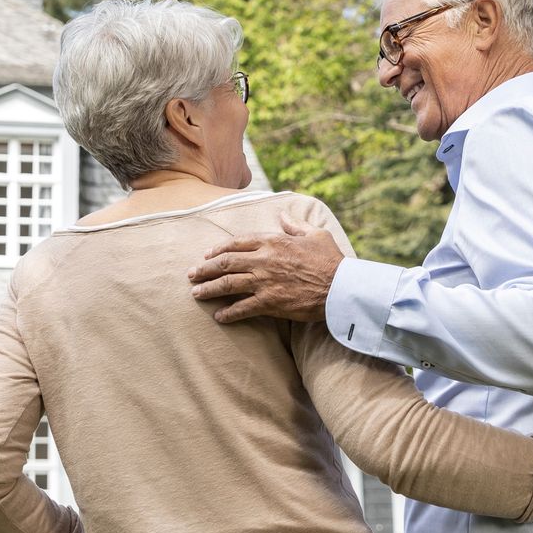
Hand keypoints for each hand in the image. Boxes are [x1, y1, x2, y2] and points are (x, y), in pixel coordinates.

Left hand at [187, 214, 343, 323]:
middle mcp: (264, 260)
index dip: (218, 249)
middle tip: (191, 275)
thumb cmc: (331, 260)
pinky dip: (229, 313)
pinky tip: (219, 317)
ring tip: (196, 294)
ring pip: (228, 284)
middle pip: (226, 262)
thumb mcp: (315, 234)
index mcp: (273, 241)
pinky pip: (243, 308)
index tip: (206, 255)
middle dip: (205, 269)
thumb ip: (295, 225)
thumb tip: (283, 215)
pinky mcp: (270, 303)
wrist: (341, 287)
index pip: (237, 242)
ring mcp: (265, 282)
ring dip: (209, 289)